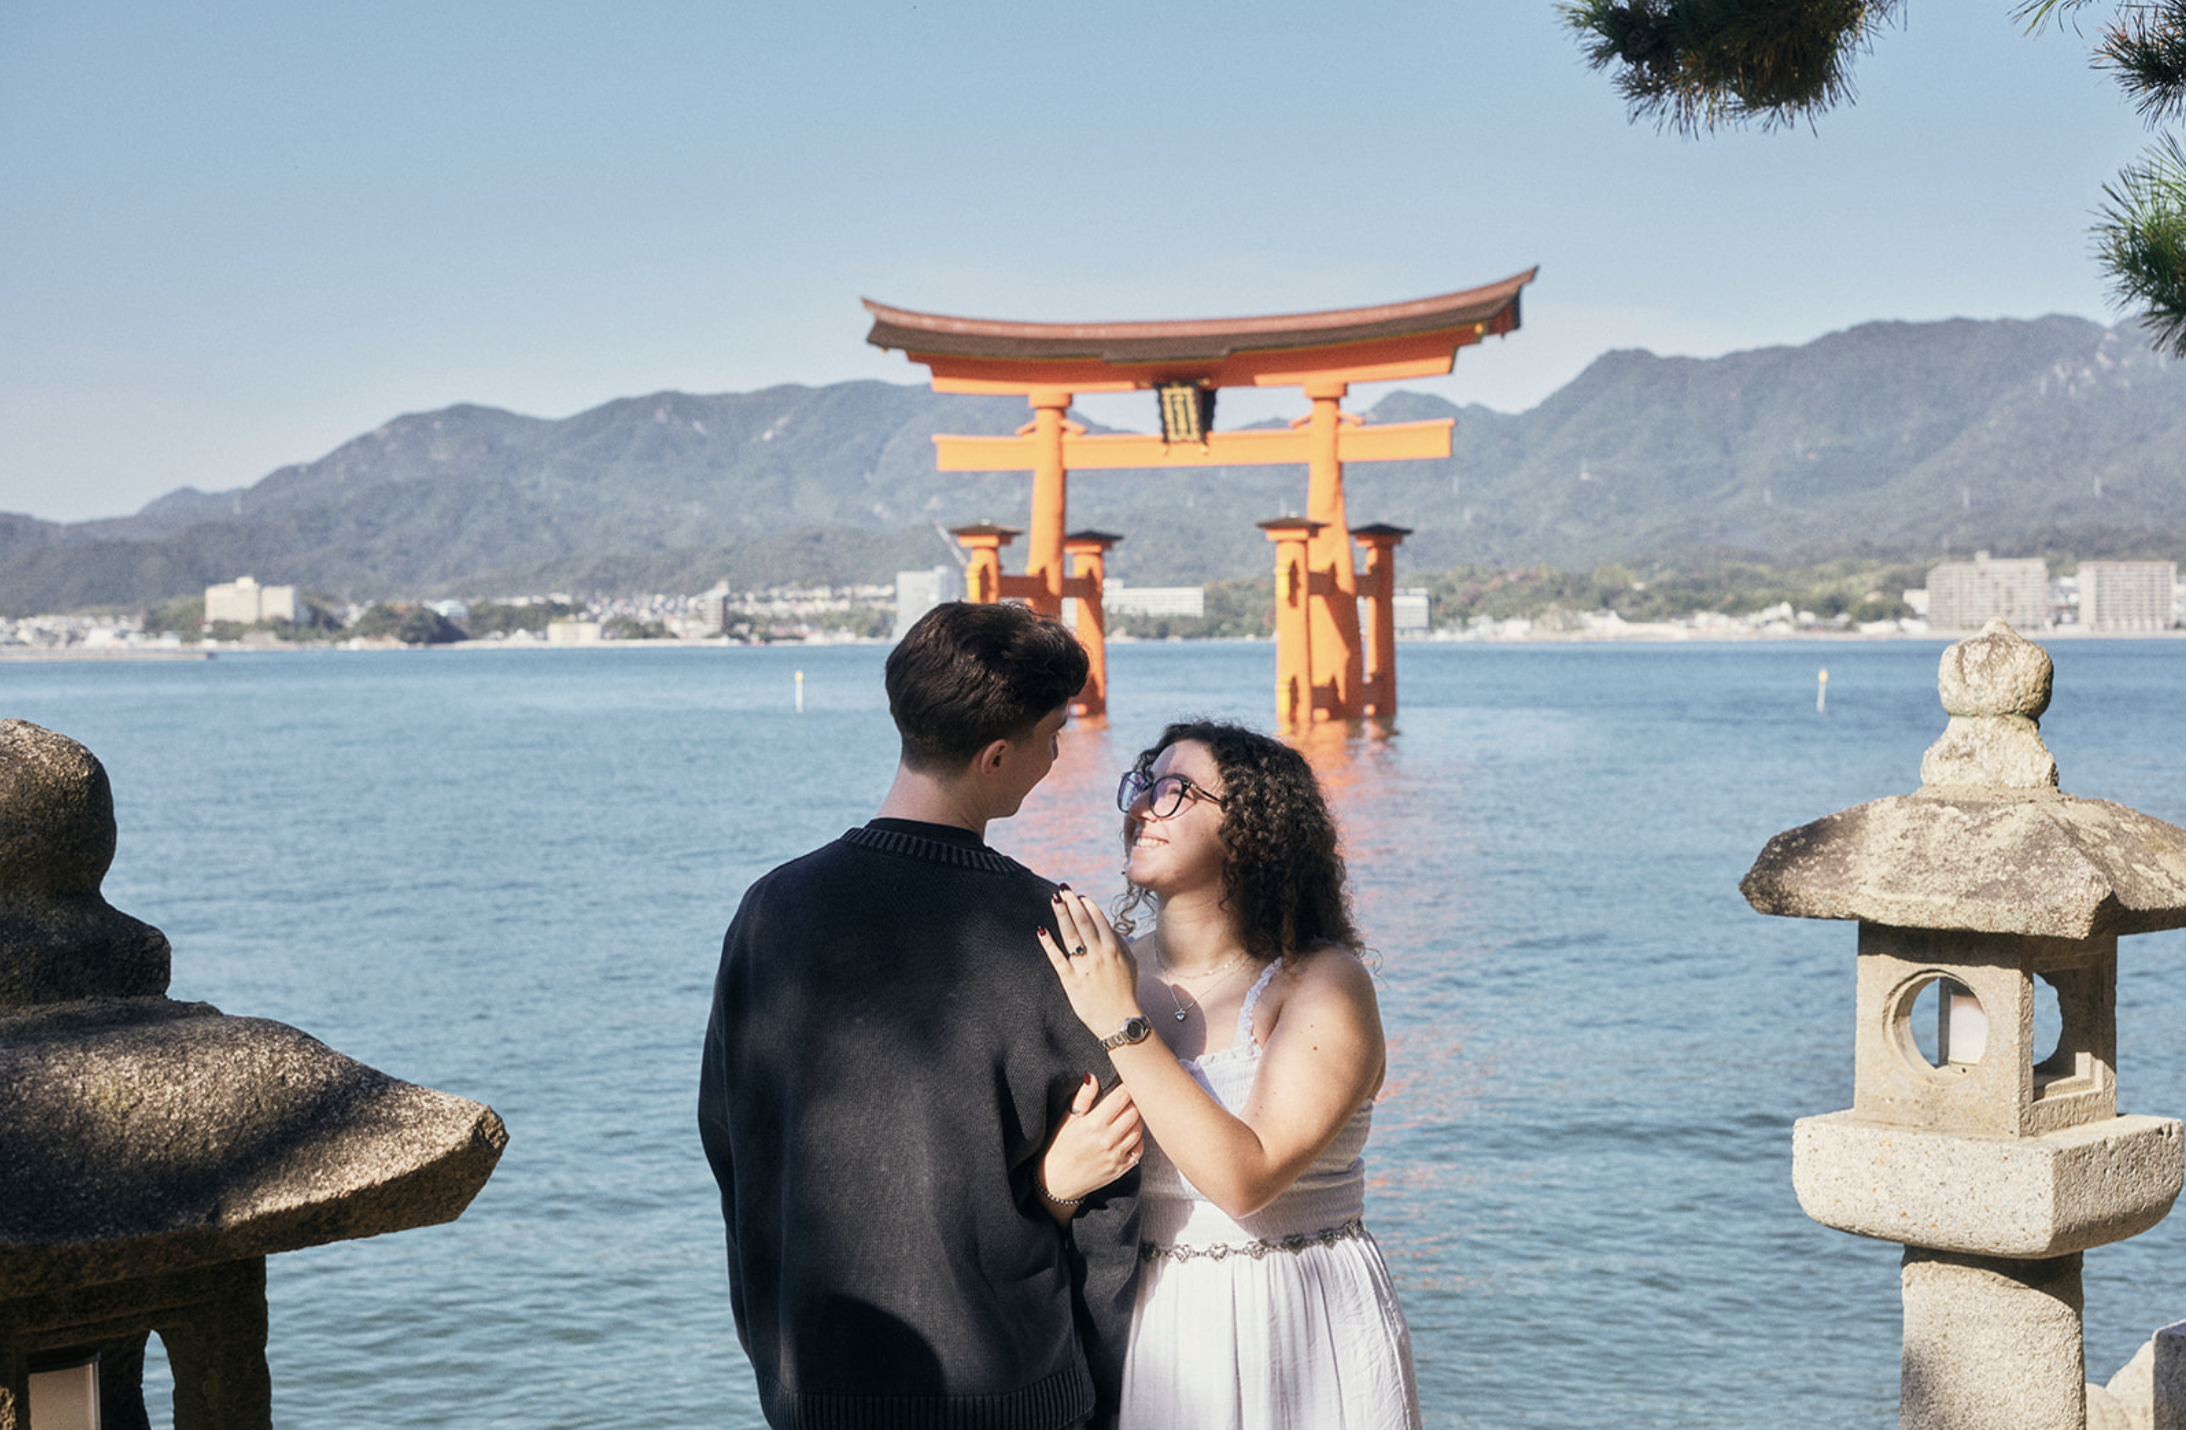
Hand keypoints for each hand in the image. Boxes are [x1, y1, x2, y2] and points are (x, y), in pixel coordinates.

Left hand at [1038, 891, 1143, 1038]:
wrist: (1119, 1020)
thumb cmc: (1125, 990)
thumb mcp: (1129, 962)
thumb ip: (1118, 941)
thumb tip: (1104, 923)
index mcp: (1114, 948)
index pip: (1098, 919)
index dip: (1087, 905)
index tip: (1079, 896)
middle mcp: (1099, 954)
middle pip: (1082, 922)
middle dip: (1072, 903)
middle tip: (1062, 889)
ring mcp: (1084, 967)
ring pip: (1070, 935)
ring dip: (1061, 915)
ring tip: (1054, 900)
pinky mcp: (1071, 980)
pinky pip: (1057, 958)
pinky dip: (1049, 944)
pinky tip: (1042, 930)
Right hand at [1041, 1073, 1143, 1205]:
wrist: (1057, 1182)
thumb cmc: (1060, 1147)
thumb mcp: (1067, 1120)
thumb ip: (1083, 1098)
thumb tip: (1092, 1077)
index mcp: (1093, 1124)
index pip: (1122, 1097)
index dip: (1126, 1086)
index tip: (1126, 1083)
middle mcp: (1108, 1140)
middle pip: (1135, 1111)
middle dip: (1133, 1102)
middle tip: (1127, 1100)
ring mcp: (1116, 1155)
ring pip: (1139, 1129)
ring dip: (1136, 1120)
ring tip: (1126, 1116)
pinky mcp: (1121, 1168)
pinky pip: (1139, 1149)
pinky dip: (1137, 1139)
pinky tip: (1128, 1135)